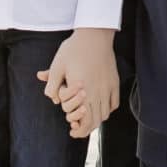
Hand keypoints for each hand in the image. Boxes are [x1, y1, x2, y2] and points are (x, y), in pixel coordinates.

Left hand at [39, 27, 118, 141]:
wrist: (94, 35)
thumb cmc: (73, 50)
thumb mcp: (57, 66)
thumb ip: (51, 85)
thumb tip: (52, 99)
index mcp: (83, 92)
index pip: (85, 121)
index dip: (79, 131)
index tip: (72, 131)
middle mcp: (98, 92)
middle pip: (96, 121)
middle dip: (87, 129)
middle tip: (78, 129)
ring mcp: (108, 88)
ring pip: (106, 114)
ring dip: (96, 119)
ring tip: (88, 118)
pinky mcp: (114, 82)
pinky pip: (114, 103)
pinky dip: (107, 109)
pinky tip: (100, 106)